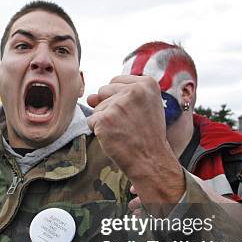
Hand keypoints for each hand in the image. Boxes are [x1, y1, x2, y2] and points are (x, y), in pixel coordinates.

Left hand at [88, 75, 183, 203]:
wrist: (151, 160)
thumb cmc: (147, 136)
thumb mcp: (144, 107)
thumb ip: (119, 95)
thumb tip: (90, 97)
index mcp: (147, 83)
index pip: (116, 81)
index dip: (119, 99)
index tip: (132, 113)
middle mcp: (133, 90)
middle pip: (104, 91)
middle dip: (110, 108)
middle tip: (127, 124)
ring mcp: (118, 104)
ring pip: (97, 107)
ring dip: (105, 121)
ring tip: (123, 131)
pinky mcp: (104, 119)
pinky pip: (91, 121)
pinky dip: (99, 132)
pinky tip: (114, 138)